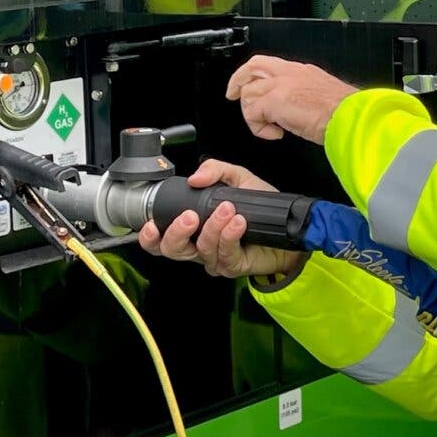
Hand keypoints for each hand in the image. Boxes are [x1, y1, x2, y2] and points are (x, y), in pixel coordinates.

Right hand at [137, 159, 307, 277]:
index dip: (149, 236)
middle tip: (190, 216)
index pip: (161, 238)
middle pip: (172, 251)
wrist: (287, 227)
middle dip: (176, 233)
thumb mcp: (237, 179)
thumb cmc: (258, 208)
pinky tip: (238, 222)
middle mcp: (200, 246)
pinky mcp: (234, 266)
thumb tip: (195, 177)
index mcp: (193, 229)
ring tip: (227, 209)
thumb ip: (216, 170)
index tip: (150, 224)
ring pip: (202, 249)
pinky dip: (230, 235)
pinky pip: (226, 253)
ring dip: (213, 227)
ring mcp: (216, 258)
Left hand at [225, 55, 357, 144]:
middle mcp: (289, 73)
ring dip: (253, 115)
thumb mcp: (321, 94)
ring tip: (269, 128)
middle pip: (251, 68)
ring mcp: (280, 85)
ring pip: (249, 94)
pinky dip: (258, 128)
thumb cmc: (343, 111)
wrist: (349, 116)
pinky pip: (253, 113)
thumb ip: (303, 94)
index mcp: (301, 71)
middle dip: (237, 82)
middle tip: (232, 97)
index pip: (268, 64)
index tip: (244, 86)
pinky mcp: (275, 101)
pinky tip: (274, 134)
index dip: (252, 74)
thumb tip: (293, 106)